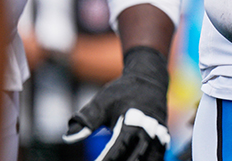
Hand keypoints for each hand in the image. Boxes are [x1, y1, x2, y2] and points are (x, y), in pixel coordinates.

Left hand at [63, 46, 169, 160]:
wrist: (150, 80)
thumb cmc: (123, 92)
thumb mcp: (102, 102)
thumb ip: (86, 120)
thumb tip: (68, 137)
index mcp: (133, 122)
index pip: (117, 150)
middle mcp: (149, 132)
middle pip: (134, 159)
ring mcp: (159, 137)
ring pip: (147, 160)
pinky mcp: (163, 141)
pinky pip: (156, 157)